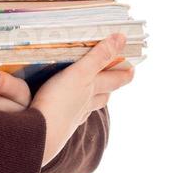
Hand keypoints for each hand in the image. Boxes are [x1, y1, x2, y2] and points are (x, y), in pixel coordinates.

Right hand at [31, 33, 135, 166]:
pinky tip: (67, 113)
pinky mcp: (57, 126)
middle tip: (115, 80)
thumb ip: (99, 56)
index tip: (133, 70)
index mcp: (92, 91)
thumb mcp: (81, 73)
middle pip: (102, 96)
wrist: (40, 134)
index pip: (113, 81)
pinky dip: (72, 113)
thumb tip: (121, 37)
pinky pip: (69, 118)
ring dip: (92, 102)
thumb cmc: (60, 102)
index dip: (123, 75)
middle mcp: (85, 105)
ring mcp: (71, 118)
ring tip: (92, 96)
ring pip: (87, 108)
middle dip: (109, 88)